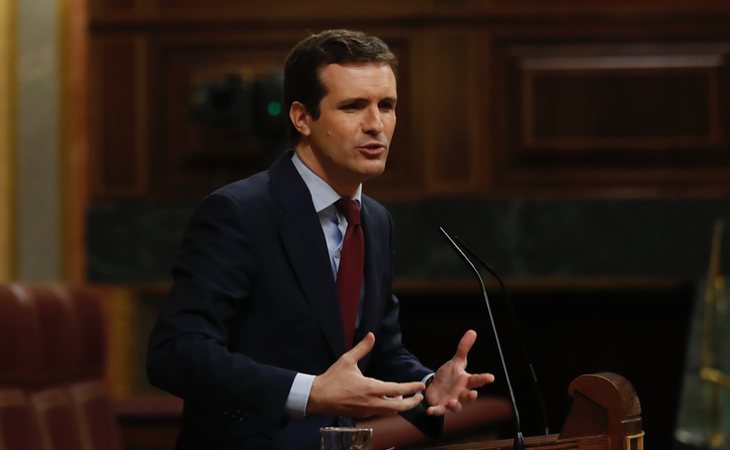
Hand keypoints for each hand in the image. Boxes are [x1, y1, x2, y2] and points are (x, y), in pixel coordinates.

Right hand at [307, 332, 425, 417]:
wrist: (318, 397)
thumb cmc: (332, 379)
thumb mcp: (347, 360)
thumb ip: (362, 348)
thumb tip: (371, 335)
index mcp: (370, 388)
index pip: (397, 389)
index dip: (411, 388)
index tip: (421, 386)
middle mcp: (371, 402)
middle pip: (399, 407)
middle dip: (412, 403)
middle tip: (420, 397)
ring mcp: (367, 410)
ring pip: (390, 412)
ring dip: (400, 406)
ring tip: (404, 397)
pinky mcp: (362, 414)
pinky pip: (380, 413)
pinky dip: (388, 408)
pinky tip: (388, 401)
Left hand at [424, 329, 494, 414]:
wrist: (438, 388)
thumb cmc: (451, 376)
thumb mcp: (456, 362)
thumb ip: (463, 348)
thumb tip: (472, 331)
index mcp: (466, 381)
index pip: (477, 379)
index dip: (484, 378)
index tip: (491, 377)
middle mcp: (461, 393)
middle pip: (469, 395)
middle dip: (472, 395)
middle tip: (474, 393)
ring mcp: (451, 401)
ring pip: (456, 406)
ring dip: (455, 405)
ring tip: (452, 402)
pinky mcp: (440, 407)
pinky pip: (438, 410)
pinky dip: (435, 411)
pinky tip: (429, 410)